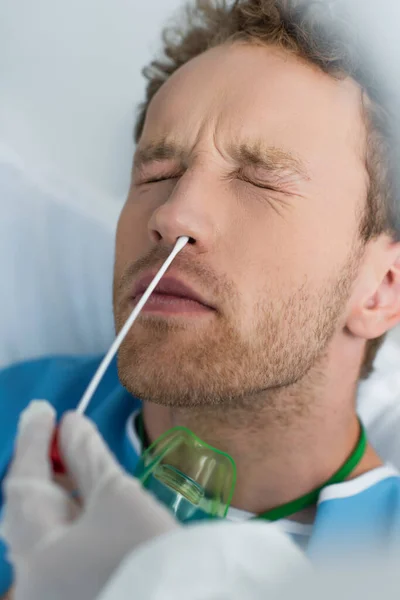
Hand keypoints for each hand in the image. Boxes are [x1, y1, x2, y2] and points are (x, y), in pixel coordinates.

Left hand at [1, 401, 178, 599]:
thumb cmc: (148, 555)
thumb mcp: (118, 496)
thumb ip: (88, 456)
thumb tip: (70, 424)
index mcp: (35, 554)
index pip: (23, 483)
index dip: (32, 440)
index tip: (42, 409)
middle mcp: (33, 579)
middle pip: (29, 509)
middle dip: (44, 466)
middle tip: (56, 429)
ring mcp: (53, 592)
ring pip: (45, 529)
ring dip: (58, 490)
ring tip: (72, 455)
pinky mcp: (75, 595)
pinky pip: (60, 546)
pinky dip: (70, 515)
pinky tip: (83, 496)